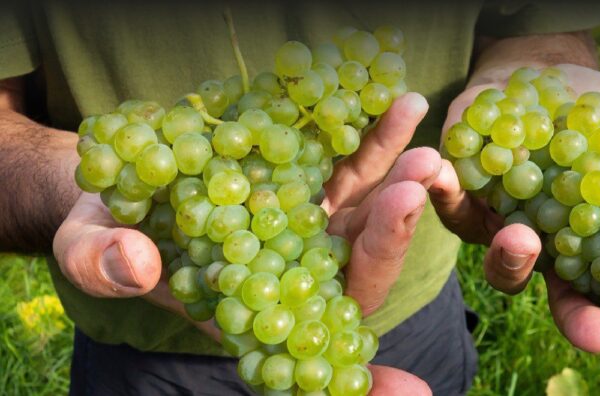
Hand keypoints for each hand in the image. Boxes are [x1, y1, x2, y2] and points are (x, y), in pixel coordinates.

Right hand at [53, 92, 436, 394]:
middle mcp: (292, 271)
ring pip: (363, 208)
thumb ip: (105, 265)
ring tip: (416, 122)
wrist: (119, 184)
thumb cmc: (103, 232)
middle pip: (355, 266)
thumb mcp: (87, 248)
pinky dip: (374, 136)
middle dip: (390, 229)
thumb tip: (139, 266)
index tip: (406, 378)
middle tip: (418, 180)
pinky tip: (399, 104)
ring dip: (397, 170)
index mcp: (249, 309)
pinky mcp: (307, 181)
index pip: (308, 339)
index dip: (351, 357)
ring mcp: (305, 223)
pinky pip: (348, 162)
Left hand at [429, 64, 599, 382]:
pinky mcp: (459, 190)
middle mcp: (546, 244)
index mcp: (591, 240)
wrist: (528, 71)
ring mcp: (499, 223)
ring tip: (525, 239)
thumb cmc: (585, 105)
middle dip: (579, 319)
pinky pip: (449, 202)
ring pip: (502, 263)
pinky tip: (446, 176)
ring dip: (512, 258)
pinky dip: (446, 192)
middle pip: (561, 297)